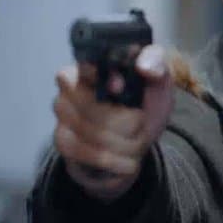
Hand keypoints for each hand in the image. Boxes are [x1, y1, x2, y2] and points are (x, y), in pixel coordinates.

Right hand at [53, 45, 172, 201]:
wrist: (138, 140)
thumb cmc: (147, 103)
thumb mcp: (160, 81)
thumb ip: (156, 63)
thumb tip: (143, 65)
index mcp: (90, 67)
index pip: (84, 68)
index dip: (104, 80)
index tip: (122, 88)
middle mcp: (69, 88)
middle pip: (94, 108)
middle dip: (129, 122)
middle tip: (140, 122)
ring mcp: (62, 116)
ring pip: (96, 134)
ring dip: (128, 143)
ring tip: (136, 140)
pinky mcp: (63, 142)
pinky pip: (91, 154)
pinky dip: (118, 160)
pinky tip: (128, 158)